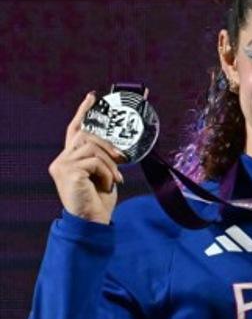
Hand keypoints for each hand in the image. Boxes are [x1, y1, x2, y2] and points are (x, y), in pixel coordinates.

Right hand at [48, 93, 125, 223]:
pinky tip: (108, 185)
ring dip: (110, 164)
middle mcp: (61, 160)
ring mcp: (62, 165)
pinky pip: (95, 162)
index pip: (74, 130)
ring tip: (115, 180)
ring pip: (93, 148)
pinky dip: (107, 172)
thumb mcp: (104, 174)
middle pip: (88, 137)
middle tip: (122, 160)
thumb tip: (119, 149)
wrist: (93, 221)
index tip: (92, 97)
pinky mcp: (67, 172)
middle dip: (108, 147)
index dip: (83, 112)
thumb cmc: (99, 200)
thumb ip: (104, 159)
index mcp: (70, 159)